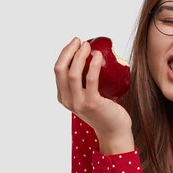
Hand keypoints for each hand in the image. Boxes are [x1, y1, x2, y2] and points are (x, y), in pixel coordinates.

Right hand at [54, 37, 133, 153]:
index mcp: (64, 97)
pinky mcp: (92, 104)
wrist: (115, 132)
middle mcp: (67, 101)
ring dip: (79, 55)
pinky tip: (98, 55)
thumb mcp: (89, 97)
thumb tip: (94, 56)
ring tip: (89, 45)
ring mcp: (79, 103)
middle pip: (60, 69)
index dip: (64, 53)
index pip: (58, 71)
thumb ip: (86, 83)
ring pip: (72, 73)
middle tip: (80, 40)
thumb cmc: (105, 111)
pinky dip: (93, 64)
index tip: (76, 43)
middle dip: (68, 51)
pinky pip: (91, 79)